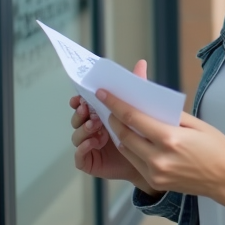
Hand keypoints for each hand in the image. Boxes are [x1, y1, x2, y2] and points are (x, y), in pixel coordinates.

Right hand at [68, 59, 160, 196]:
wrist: (147, 161)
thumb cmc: (140, 134)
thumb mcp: (138, 108)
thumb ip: (136, 87)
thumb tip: (141, 63)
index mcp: (98, 115)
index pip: (83, 105)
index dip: (79, 100)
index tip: (80, 97)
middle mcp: (91, 129)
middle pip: (77, 119)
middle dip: (80, 113)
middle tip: (87, 109)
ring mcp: (88, 145)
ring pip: (76, 136)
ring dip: (83, 129)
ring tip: (94, 126)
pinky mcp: (89, 161)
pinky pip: (79, 156)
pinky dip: (82, 149)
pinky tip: (91, 143)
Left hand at [94, 88, 224, 215]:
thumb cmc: (218, 148)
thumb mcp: (197, 124)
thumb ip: (170, 116)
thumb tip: (148, 107)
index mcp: (170, 138)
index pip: (133, 118)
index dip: (116, 104)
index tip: (104, 93)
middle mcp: (158, 158)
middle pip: (124, 135)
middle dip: (113, 119)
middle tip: (109, 106)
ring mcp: (155, 173)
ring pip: (126, 150)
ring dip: (119, 134)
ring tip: (118, 121)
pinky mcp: (155, 182)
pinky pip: (135, 162)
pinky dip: (130, 148)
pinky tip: (132, 139)